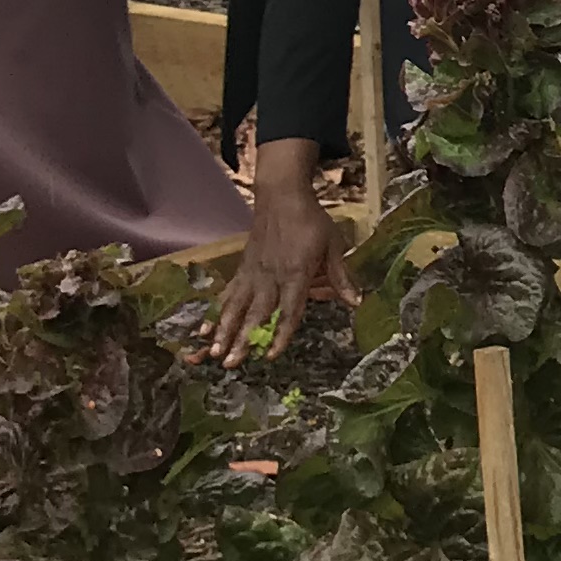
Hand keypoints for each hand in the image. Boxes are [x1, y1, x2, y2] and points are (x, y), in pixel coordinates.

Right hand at [212, 147, 355, 361]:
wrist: (282, 195)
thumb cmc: (311, 221)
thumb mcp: (334, 245)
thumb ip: (341, 276)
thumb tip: (356, 302)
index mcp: (296, 272)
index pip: (289, 309)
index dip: (281, 333)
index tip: (271, 354)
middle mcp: (271, 276)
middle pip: (256, 313)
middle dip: (242, 340)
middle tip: (229, 364)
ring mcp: (253, 273)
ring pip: (236, 307)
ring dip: (223, 331)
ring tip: (212, 353)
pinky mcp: (243, 268)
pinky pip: (227, 294)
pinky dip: (215, 312)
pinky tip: (204, 329)